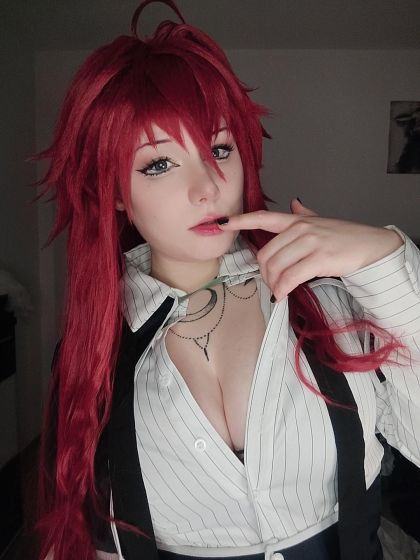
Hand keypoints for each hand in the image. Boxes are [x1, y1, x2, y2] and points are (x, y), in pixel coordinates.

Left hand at [218, 199, 403, 300]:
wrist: (372, 246)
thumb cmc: (346, 237)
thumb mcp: (322, 221)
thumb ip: (305, 213)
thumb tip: (293, 202)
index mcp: (297, 220)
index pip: (263, 217)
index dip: (240, 221)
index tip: (222, 224)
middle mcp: (300, 228)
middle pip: (266, 254)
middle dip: (264, 274)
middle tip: (272, 284)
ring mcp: (309, 242)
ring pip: (276, 268)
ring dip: (274, 285)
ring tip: (280, 291)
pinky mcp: (319, 259)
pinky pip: (290, 278)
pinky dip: (283, 290)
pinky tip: (284, 295)